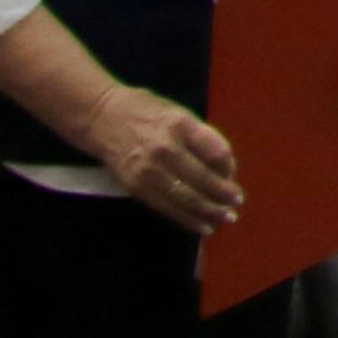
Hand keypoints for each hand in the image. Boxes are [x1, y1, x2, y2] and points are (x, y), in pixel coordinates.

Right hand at [81, 84, 242, 235]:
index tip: (235, 178)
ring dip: (208, 211)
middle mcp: (165, 148)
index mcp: (182, 125)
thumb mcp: (181, 114)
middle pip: (202, 178)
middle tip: (236, 205)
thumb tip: (226, 168)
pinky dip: (185, 218)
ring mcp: (148, 169)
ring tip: (225, 219)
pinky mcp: (134, 185)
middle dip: (223, 195)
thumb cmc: (148, 112)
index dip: (229, 170)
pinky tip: (200, 225)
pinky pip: (165, 206)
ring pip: (185, 197)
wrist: (101, 117)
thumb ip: (204, 138)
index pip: (215, 152)